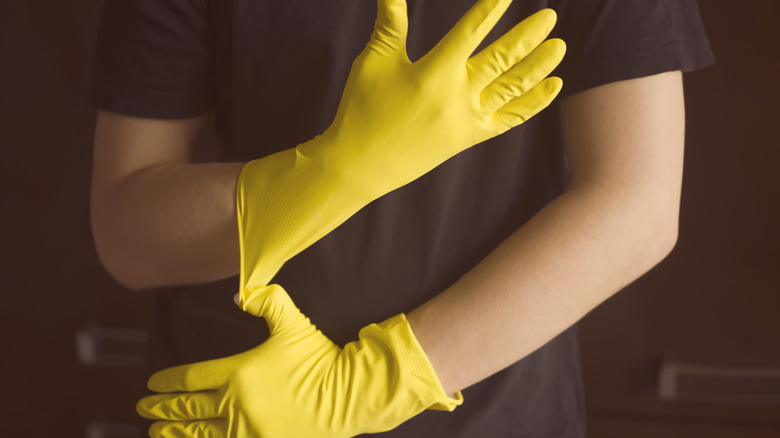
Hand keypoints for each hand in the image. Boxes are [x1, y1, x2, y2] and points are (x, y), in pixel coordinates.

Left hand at [137, 284, 460, 437]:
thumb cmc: (321, 360)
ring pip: (199, 436)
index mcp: (239, 374)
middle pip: (188, 409)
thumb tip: (240, 292)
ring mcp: (248, 432)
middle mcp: (236, 406)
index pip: (191, 379)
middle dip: (162, 409)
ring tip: (156, 432)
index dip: (168, 381)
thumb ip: (267, 302)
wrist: (350, 394)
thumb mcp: (295, 324)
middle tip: (144, 408)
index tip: (153, 383)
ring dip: (174, 433)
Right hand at [236, 0, 565, 288]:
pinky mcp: (468, 138)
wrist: (360, 166)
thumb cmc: (361, 109)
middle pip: (503, 58)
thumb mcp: (373, 61)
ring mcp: (466, 119)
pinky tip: (552, 86)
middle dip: (529, 35)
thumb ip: (389, 22)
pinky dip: (533, 103)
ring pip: (513, 88)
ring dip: (538, 66)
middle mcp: (456, 95)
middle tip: (550, 16)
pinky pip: (509, 119)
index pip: (471, 30)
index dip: (493, 7)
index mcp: (433, 71)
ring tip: (559, 46)